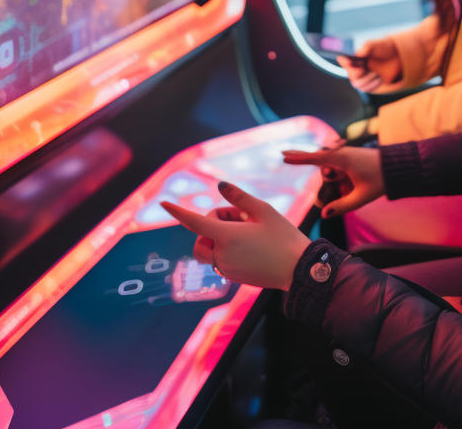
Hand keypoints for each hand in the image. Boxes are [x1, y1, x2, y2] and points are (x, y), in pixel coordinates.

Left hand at [161, 182, 310, 290]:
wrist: (298, 270)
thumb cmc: (283, 237)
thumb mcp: (263, 211)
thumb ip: (239, 198)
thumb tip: (220, 184)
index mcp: (227, 236)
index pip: (194, 221)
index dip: (177, 211)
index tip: (163, 202)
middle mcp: (222, 255)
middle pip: (200, 236)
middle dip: (211, 222)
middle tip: (238, 216)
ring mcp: (227, 269)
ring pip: (209, 248)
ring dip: (218, 236)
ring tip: (245, 229)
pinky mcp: (234, 277)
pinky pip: (220, 259)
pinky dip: (227, 247)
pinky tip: (250, 243)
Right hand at [282, 145, 384, 216]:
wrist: (398, 166)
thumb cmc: (381, 179)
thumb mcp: (362, 196)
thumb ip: (343, 206)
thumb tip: (324, 214)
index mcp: (343, 159)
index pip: (316, 158)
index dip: (299, 158)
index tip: (283, 156)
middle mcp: (342, 155)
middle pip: (321, 166)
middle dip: (316, 172)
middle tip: (293, 162)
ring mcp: (346, 157)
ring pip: (329, 170)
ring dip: (332, 180)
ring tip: (349, 185)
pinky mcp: (351, 161)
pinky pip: (337, 170)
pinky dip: (335, 177)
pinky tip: (341, 181)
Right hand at [336, 37, 402, 91]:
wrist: (398, 56)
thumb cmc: (385, 48)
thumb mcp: (375, 45)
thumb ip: (366, 47)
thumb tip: (357, 53)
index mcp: (356, 57)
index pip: (344, 61)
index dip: (344, 63)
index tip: (348, 62)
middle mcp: (357, 67)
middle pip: (350, 76)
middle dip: (356, 73)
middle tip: (363, 69)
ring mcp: (364, 76)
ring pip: (357, 85)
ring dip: (367, 80)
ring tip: (377, 74)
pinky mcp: (371, 84)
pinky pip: (366, 89)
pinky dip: (373, 85)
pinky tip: (380, 78)